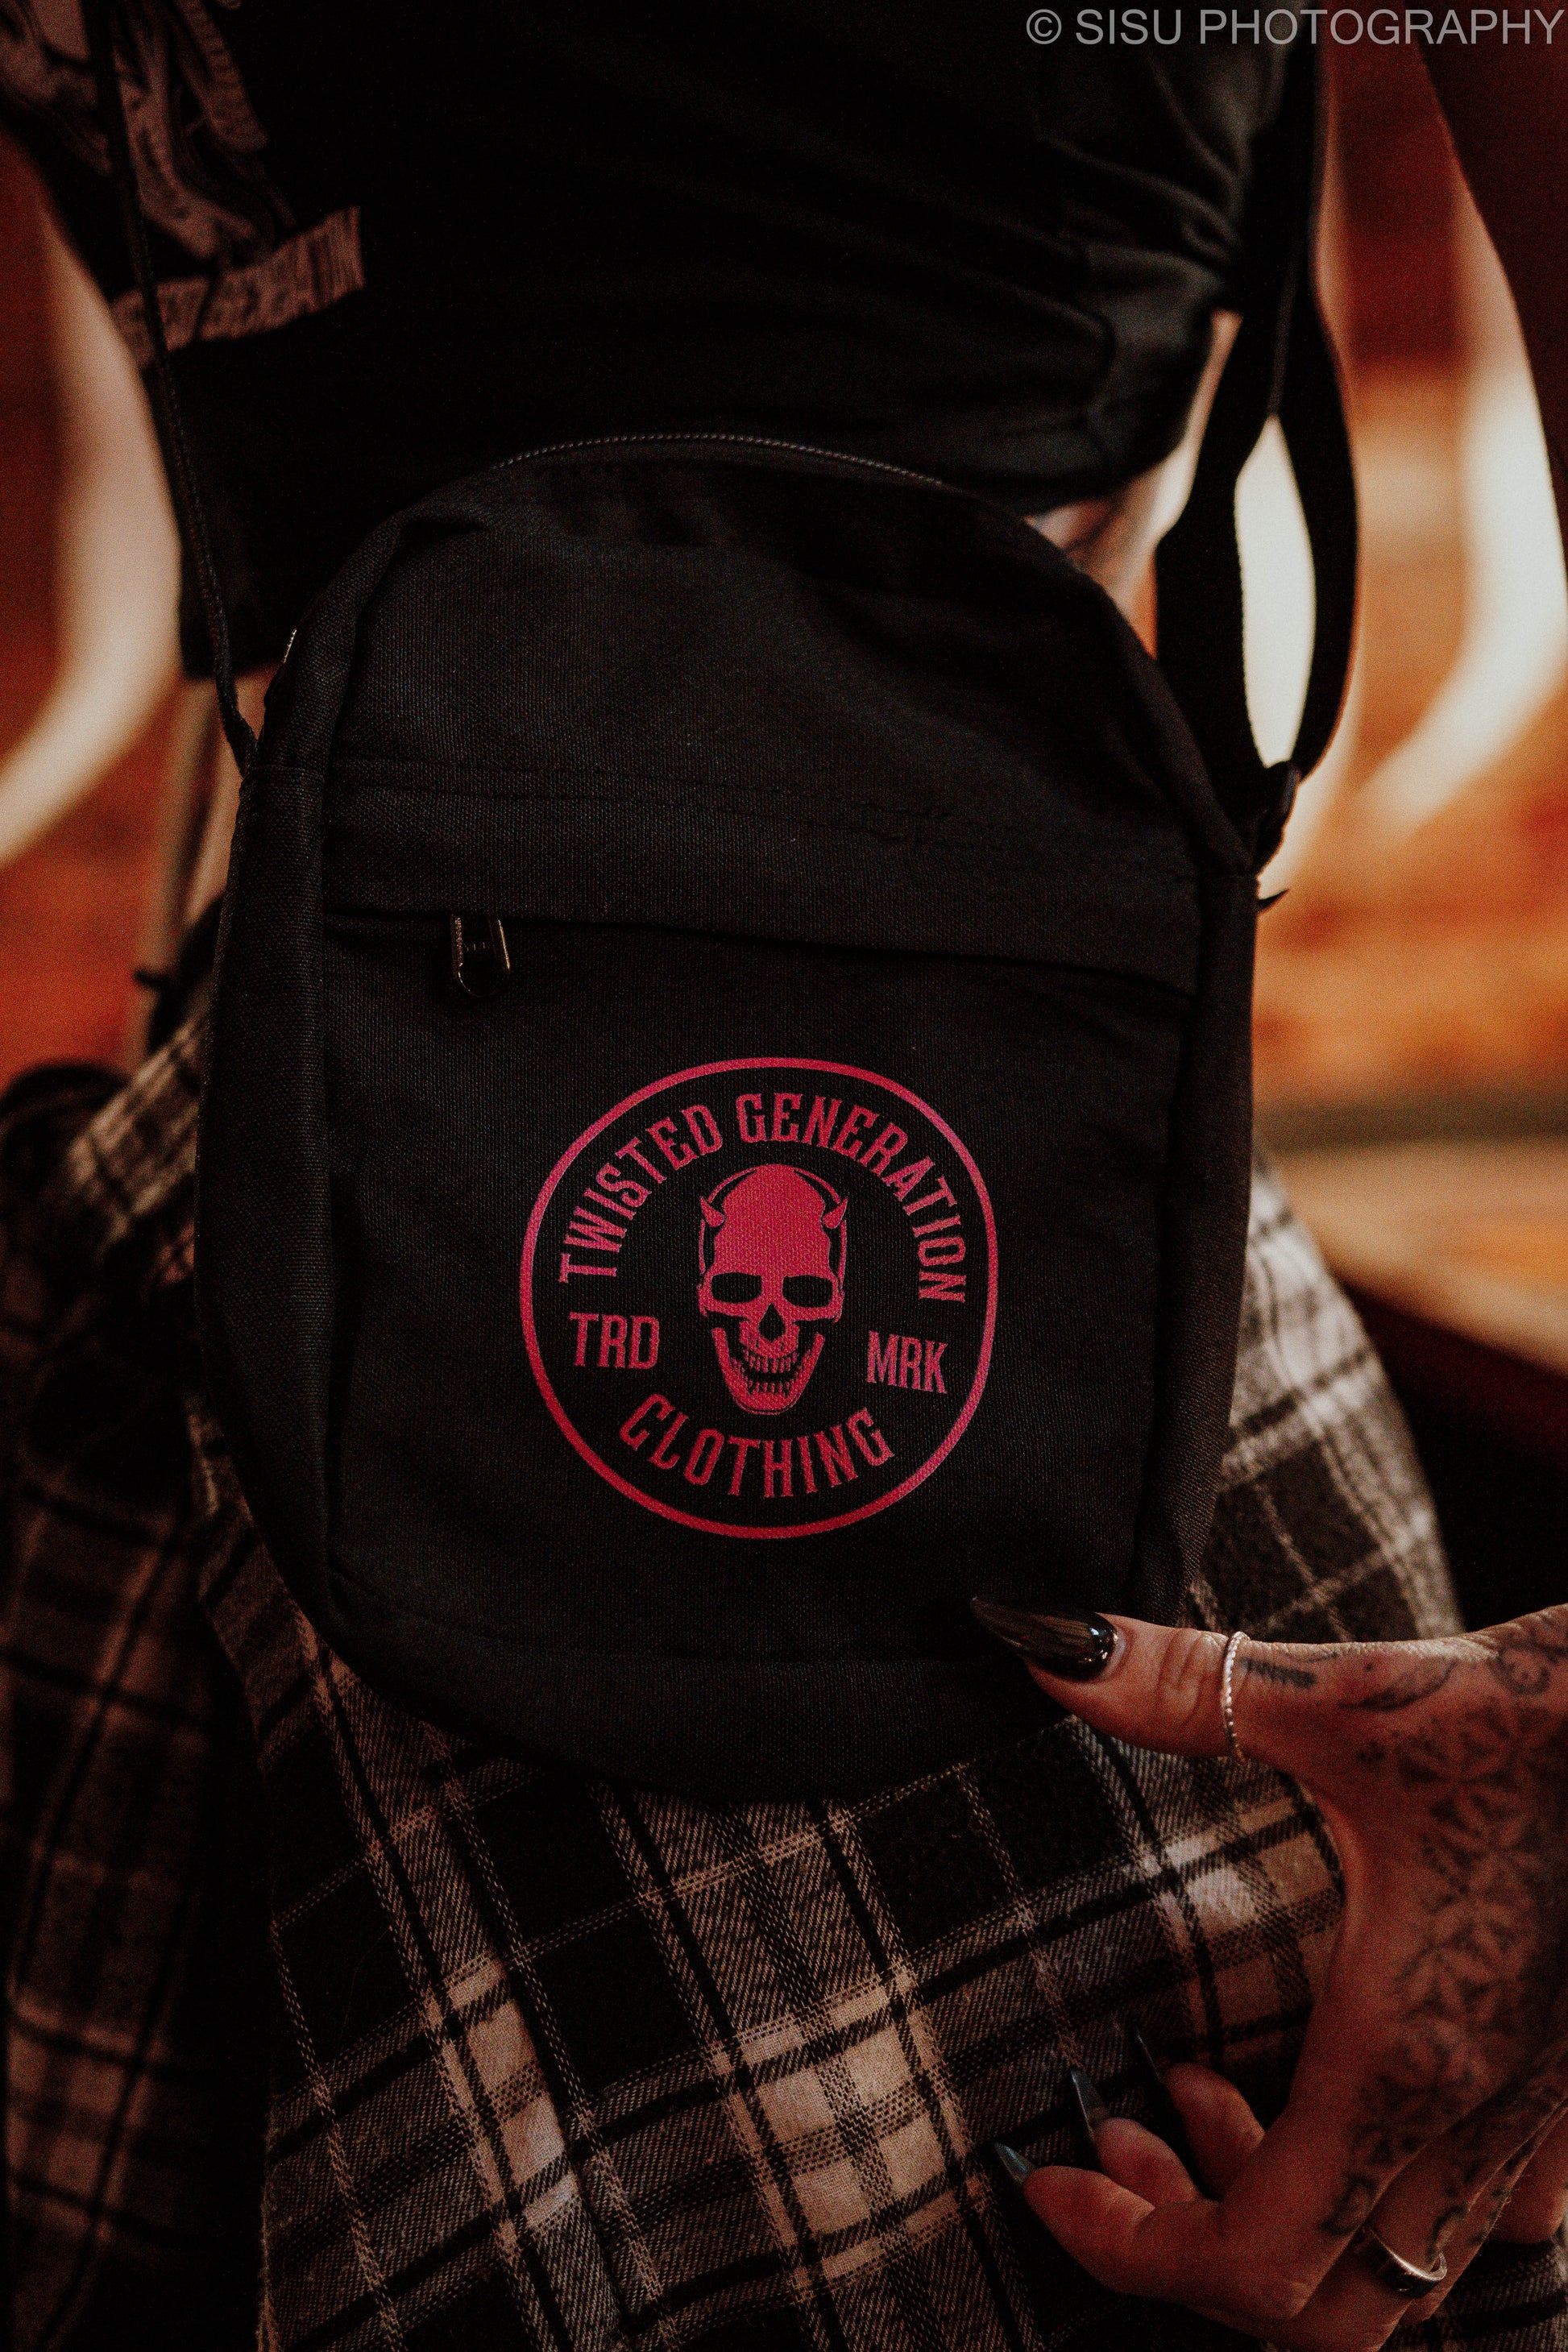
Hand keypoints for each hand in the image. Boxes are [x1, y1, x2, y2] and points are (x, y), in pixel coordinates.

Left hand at [975, 1603, 1567, 2348]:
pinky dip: (1390, 2186)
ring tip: (1208, 2093)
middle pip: (1324, 2310)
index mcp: (1404, 2057)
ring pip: (1407, 2268)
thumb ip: (1178, 1687)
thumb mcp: (1341, 1703)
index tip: (1052, 2177)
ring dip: (1293, 2218)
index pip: (1253, 2263)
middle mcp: (1482, 2118)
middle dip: (1191, 2245)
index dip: (1131, 2251)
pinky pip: (1487, 2208)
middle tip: (1121, 2133)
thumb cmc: (1532, 1721)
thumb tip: (1045, 1650)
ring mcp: (1546, 2116)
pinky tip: (1348, 2077)